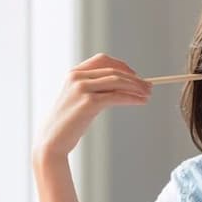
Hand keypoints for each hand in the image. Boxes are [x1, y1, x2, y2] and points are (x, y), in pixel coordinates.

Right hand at [33, 53, 151, 159]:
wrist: (52, 141)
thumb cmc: (68, 123)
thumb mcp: (79, 99)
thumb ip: (95, 89)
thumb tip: (122, 86)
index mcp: (74, 73)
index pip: (103, 60)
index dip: (122, 66)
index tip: (136, 75)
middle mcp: (77, 77)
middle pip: (114, 71)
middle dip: (134, 79)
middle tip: (149, 87)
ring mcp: (82, 89)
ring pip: (117, 82)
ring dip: (136, 87)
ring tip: (147, 94)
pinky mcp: (88, 103)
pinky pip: (116, 97)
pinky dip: (132, 98)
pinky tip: (140, 101)